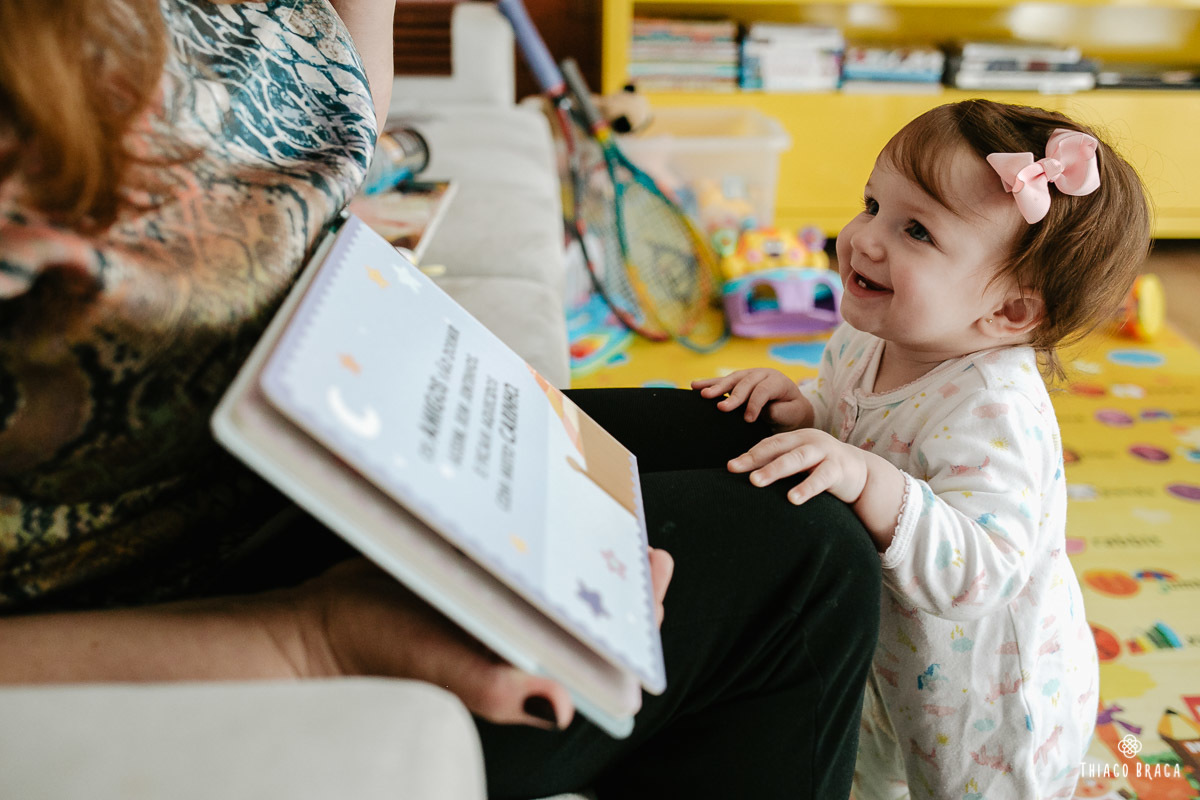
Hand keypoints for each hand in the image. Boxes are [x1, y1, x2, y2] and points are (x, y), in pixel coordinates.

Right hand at [289, 549, 673, 729]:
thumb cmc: (380, 653)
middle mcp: (520, 640)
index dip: (633, 610)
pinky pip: (517, 555)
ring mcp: (498, 608)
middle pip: (584, 605)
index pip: (600, 645)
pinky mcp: (475, 577)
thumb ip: (500, 691)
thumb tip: (562, 707)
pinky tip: (547, 507)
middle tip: (636, 530)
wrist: (320, 626)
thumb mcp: (444, 671)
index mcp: (528, 667)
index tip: (654, 566)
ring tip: (604, 512)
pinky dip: (534, 535)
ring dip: (579, 549)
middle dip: (614, 571)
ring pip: (555, 578)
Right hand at [691, 369, 810, 429]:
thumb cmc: (791, 412)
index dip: (755, 403)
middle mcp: (762, 374)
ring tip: (704, 394)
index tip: (748, 419)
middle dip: (733, 395)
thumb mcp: (793, 414)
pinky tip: (695, 385)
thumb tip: (764, 411)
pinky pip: (721, 381)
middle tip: (722, 407)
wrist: (790, 408)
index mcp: (777, 381)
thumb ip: (780, 412)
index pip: (763, 390)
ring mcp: (748, 375)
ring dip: (716, 387)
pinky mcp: (737, 381)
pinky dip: (708, 383)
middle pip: (745, 382)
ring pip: (731, 379)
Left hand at [728, 428, 868, 505]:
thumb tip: (746, 476)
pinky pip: (821, 478)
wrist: (863, 474)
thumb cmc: (822, 469)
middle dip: (755, 459)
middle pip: (779, 448)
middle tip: (734, 469)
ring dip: (775, 470)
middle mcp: (809, 441)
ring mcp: (825, 453)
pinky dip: (806, 488)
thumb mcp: (800, 462)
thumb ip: (779, 463)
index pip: (769, 444)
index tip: (730, 467)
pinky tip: (793, 499)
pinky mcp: (839, 469)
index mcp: (797, 437)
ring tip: (756, 481)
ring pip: (797, 459)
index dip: (749, 455)